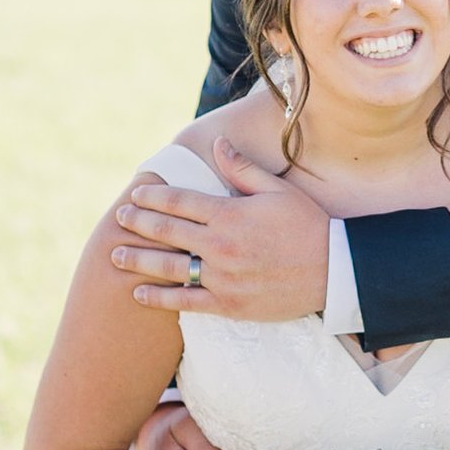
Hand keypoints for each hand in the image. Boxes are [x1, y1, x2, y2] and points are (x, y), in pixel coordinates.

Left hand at [110, 139, 331, 320]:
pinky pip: (186, 302)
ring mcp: (222, 277)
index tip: (136, 193)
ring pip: (169, 267)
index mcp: (230, 214)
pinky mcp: (228, 304)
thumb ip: (242, 169)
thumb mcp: (278, 190)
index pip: (180, 201)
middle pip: (167, 231)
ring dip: (139, 259)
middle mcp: (220, 245)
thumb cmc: (307, 225)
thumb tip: (216, 145)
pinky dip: (160, 298)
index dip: (154, 196)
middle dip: (139, 223)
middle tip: (119, 218)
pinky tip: (139, 294)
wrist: (333, 272)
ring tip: (115, 254)